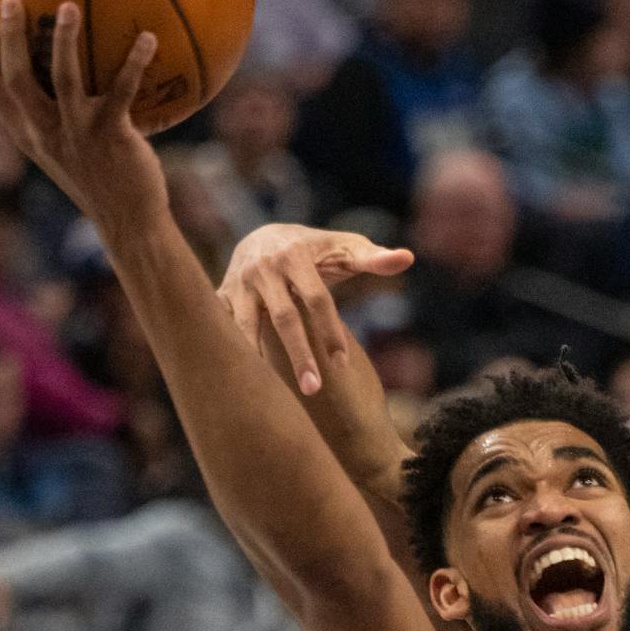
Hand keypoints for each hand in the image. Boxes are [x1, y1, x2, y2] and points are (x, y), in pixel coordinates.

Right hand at [0, 0, 165, 232]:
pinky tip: (149, 38)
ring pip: (62, 77)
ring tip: (69, 6)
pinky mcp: (112, 136)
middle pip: (15, 77)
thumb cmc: (104, 184)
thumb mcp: (69, 153)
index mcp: (30, 136)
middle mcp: (46, 133)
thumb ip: (59, 122)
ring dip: (65, 39)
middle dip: (8, 36)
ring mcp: (78, 134)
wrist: (130, 224)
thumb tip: (68, 81)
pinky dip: (135, 62)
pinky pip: (122, 91)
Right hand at [220, 224, 412, 396]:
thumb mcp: (344, 248)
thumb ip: (374, 259)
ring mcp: (238, 283)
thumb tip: (408, 258)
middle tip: (314, 389)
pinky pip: (222, 327)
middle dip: (299, 354)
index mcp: (296, 256)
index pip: (318, 299)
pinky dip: (229, 351)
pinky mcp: (221, 296)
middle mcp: (263, 268)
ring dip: (259, 360)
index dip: (331, 330)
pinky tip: (239, 381)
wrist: (262, 236)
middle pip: (283, 318)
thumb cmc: (316, 250)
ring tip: (272, 394)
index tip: (343, 363)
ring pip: (246, 326)